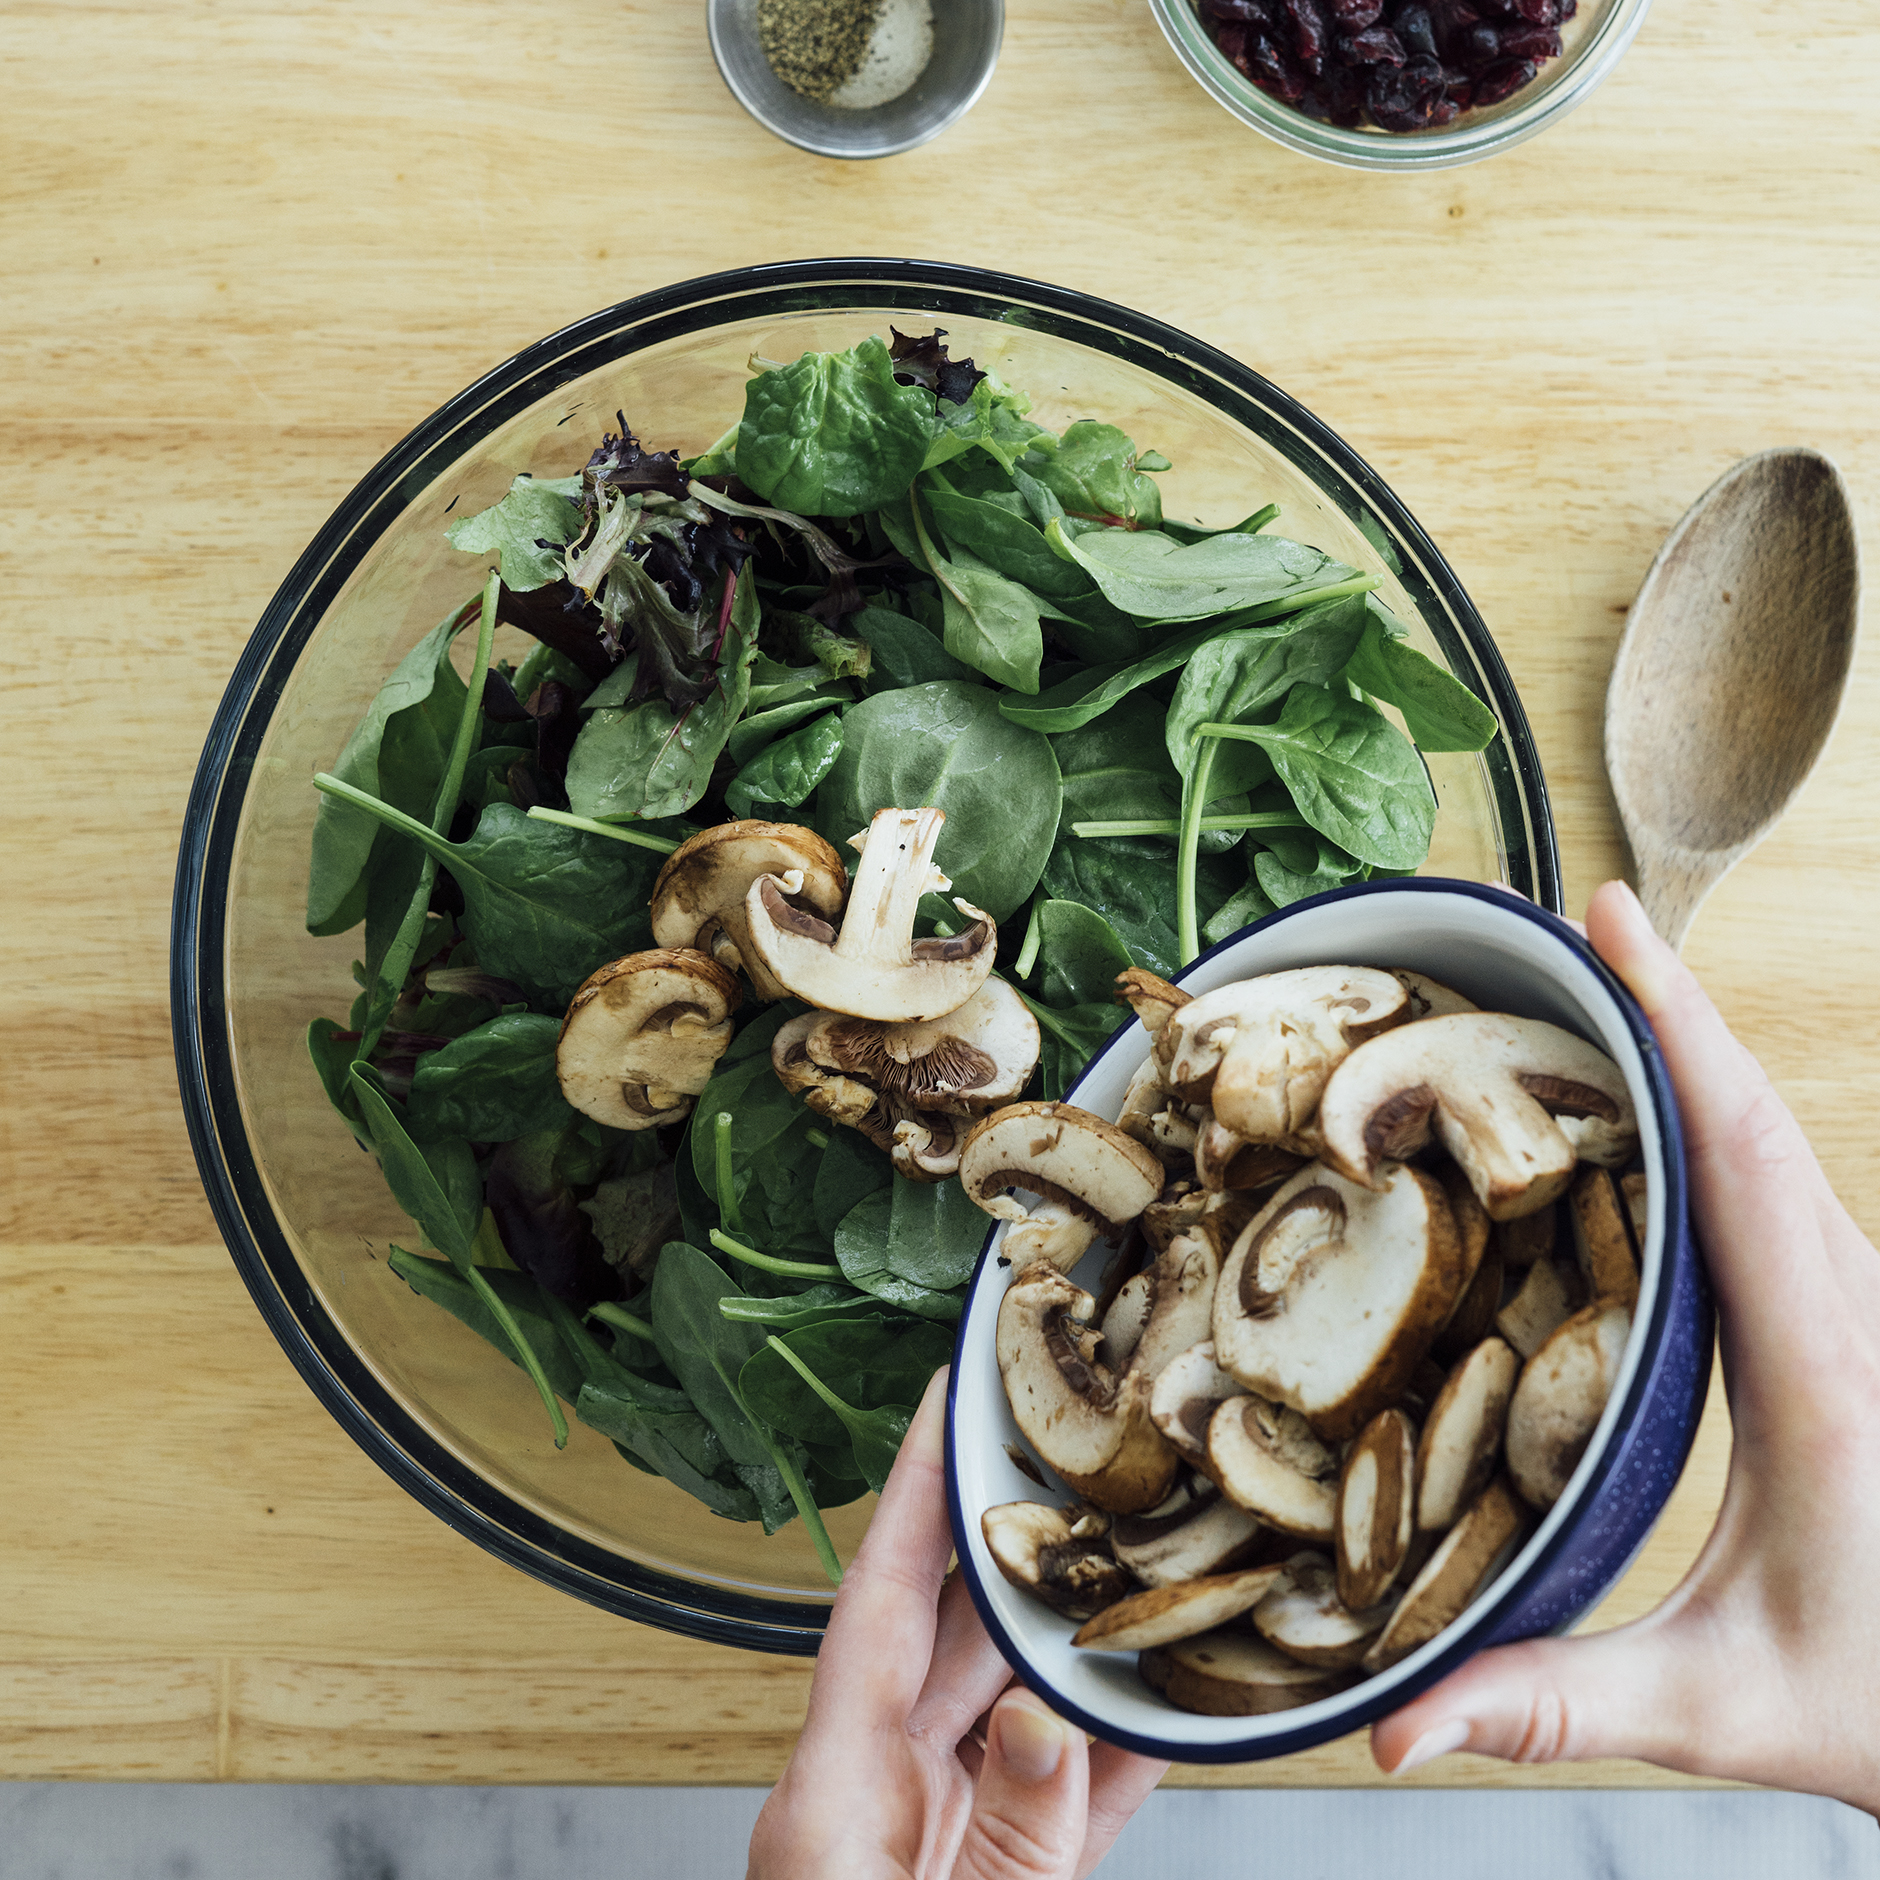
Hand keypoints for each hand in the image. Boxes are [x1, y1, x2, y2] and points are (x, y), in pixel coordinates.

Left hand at [748, 1367, 1167, 1878]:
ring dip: (1080, 1639)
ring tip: (1147, 1569)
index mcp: (833, 1793)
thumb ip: (1006, 1831)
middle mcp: (875, 1793)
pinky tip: (1162, 1699)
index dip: (913, 1488)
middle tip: (1085, 1463)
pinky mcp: (980, 1869)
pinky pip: (1056, 1788)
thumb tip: (1046, 1720)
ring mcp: (931, 1827)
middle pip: (958, 1633)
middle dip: (1025, 1544)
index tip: (946, 1397)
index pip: (877, 1598)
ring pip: (1016, 1696)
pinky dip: (1108, 1742)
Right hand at [1372, 879, 1879, 1814]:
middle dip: (1670, 1006)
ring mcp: (1867, 1314)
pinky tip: (1657, 1121)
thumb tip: (1392, 1729)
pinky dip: (1717, 1121)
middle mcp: (1857, 1312)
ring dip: (1696, 1055)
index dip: (1674, 1024)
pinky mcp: (1859, 1330)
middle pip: (1754, 1113)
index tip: (1612, 920)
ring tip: (1598, 997)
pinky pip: (1783, 1190)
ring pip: (1776, 1146)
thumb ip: (1553, 1703)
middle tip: (1579, 925)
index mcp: (1822, 1368)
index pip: (1738, 1152)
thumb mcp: (1720, 1707)